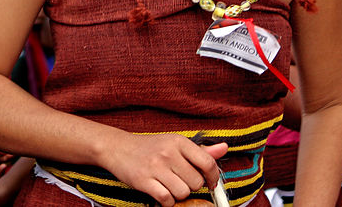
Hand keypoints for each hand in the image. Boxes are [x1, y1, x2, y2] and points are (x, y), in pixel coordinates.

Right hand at [103, 134, 225, 206]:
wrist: (118, 148)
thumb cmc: (150, 147)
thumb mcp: (174, 143)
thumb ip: (200, 150)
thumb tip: (224, 148)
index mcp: (178, 141)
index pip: (208, 163)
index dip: (213, 177)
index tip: (210, 182)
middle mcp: (168, 153)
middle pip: (196, 182)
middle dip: (190, 185)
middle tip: (178, 179)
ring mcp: (155, 167)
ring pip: (183, 193)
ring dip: (178, 194)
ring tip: (168, 184)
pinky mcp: (144, 181)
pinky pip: (167, 200)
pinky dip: (166, 201)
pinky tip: (160, 191)